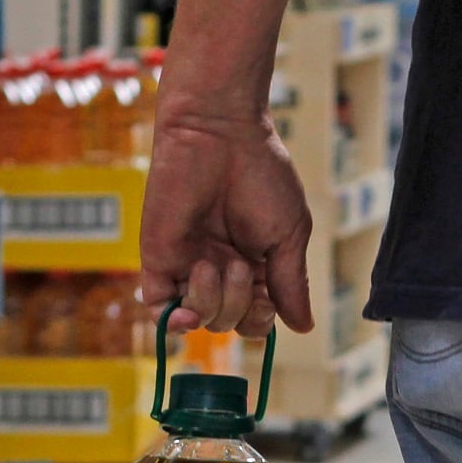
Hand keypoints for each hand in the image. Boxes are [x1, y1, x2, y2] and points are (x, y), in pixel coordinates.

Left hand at [140, 108, 314, 336]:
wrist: (220, 134)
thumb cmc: (261, 175)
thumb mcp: (289, 234)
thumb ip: (291, 284)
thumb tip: (303, 328)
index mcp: (253, 265)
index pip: (253, 317)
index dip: (259, 321)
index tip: (266, 299)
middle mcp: (219, 268)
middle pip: (226, 321)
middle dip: (238, 305)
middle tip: (240, 264)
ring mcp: (186, 265)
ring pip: (196, 318)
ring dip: (212, 302)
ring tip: (213, 264)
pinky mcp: (158, 258)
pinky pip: (158, 307)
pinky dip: (172, 319)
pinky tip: (185, 311)